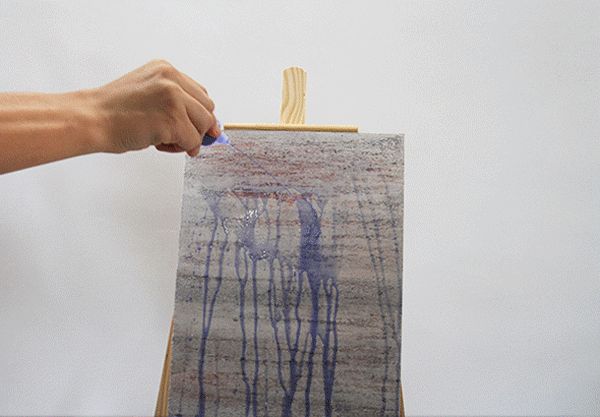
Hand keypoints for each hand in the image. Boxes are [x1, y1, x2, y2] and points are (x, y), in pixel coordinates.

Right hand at [91, 60, 219, 156]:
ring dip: (188, 139)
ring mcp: (173, 98)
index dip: (198, 114)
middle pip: (207, 108)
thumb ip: (175, 101)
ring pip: (203, 125)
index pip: (199, 93)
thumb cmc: (113, 112)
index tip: (192, 127)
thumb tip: (206, 125)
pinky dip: (181, 148)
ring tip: (164, 141)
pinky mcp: (173, 119)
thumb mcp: (148, 93)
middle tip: (177, 138)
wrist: (91, 119)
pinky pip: (193, 140)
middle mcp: (172, 79)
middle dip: (196, 127)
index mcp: (165, 70)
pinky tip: (159, 144)